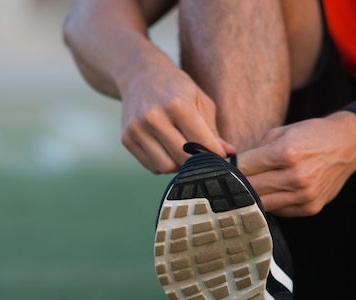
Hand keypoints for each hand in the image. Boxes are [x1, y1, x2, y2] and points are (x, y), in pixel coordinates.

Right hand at [119, 64, 234, 173]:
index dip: (216, 155)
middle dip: (197, 163)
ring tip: (183, 151)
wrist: (140, 75)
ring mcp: (137, 129)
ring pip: (165, 167)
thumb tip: (228, 153)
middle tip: (203, 156)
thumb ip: (213, 130)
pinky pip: (151, 166)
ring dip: (178, 165)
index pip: (202, 143)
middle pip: (183, 159)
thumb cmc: (176, 88)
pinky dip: (163, 163)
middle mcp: (154, 118)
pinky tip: (166, 149)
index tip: (222, 157)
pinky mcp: (126, 138)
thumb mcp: (200, 100)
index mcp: (177, 105)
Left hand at [237, 112, 355, 216]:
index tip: (221, 170)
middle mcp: (297, 176)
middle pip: (251, 188)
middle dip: (237, 184)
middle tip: (227, 183)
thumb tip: (232, 167)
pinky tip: (267, 195)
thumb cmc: (311, 135)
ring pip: (263, 204)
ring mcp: (305, 195)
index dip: (230, 168)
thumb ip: (255, 151)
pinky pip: (279, 212)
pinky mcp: (311, 207)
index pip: (245, 168)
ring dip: (250, 198)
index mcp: (287, 153)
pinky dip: (270, 204)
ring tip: (243, 192)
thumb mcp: (281, 133)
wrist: (348, 145)